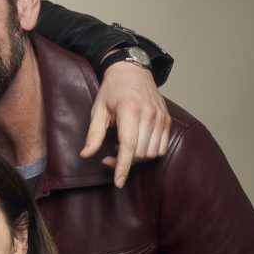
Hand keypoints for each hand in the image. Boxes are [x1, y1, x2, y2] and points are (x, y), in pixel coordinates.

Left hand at [80, 60, 170, 187]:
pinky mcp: (167, 120)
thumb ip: (93, 135)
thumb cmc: (112, 90)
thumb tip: (85, 155)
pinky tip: (136, 145)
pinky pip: (161, 147)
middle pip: (140, 153)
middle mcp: (149, 115)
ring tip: (122, 149)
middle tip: (107, 157)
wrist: (133, 71)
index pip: (128, 146)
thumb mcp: (98, 110)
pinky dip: (149, 153)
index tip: (119, 182)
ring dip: (136, 159)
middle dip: (123, 162)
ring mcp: (161, 118)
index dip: (122, 167)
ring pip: (152, 153)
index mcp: (130, 111)